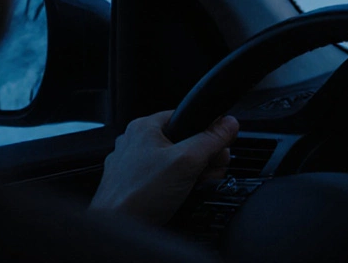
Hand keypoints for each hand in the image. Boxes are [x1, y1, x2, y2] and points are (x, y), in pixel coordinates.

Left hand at [90, 110, 238, 224]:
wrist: (118, 229)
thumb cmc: (139, 196)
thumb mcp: (186, 162)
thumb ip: (212, 139)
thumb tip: (229, 124)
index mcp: (144, 127)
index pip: (187, 117)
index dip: (208, 132)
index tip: (218, 147)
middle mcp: (134, 142)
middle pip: (184, 140)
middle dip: (203, 157)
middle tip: (209, 170)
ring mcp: (131, 165)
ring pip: (174, 161)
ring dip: (192, 172)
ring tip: (196, 185)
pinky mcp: (133, 184)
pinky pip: (162, 177)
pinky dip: (176, 184)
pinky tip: (181, 194)